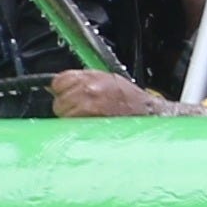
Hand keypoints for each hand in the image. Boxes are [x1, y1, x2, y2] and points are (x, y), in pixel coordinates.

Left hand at [48, 70, 192, 117]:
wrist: (150, 115)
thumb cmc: (132, 100)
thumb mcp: (107, 79)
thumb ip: (82, 80)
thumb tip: (57, 85)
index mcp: (91, 77)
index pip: (58, 82)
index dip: (62, 89)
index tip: (68, 94)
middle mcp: (89, 91)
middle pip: (58, 101)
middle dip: (67, 106)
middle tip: (83, 108)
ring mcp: (89, 108)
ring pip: (63, 116)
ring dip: (71, 118)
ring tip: (89, 117)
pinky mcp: (91, 125)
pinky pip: (73, 127)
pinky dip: (78, 128)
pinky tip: (91, 125)